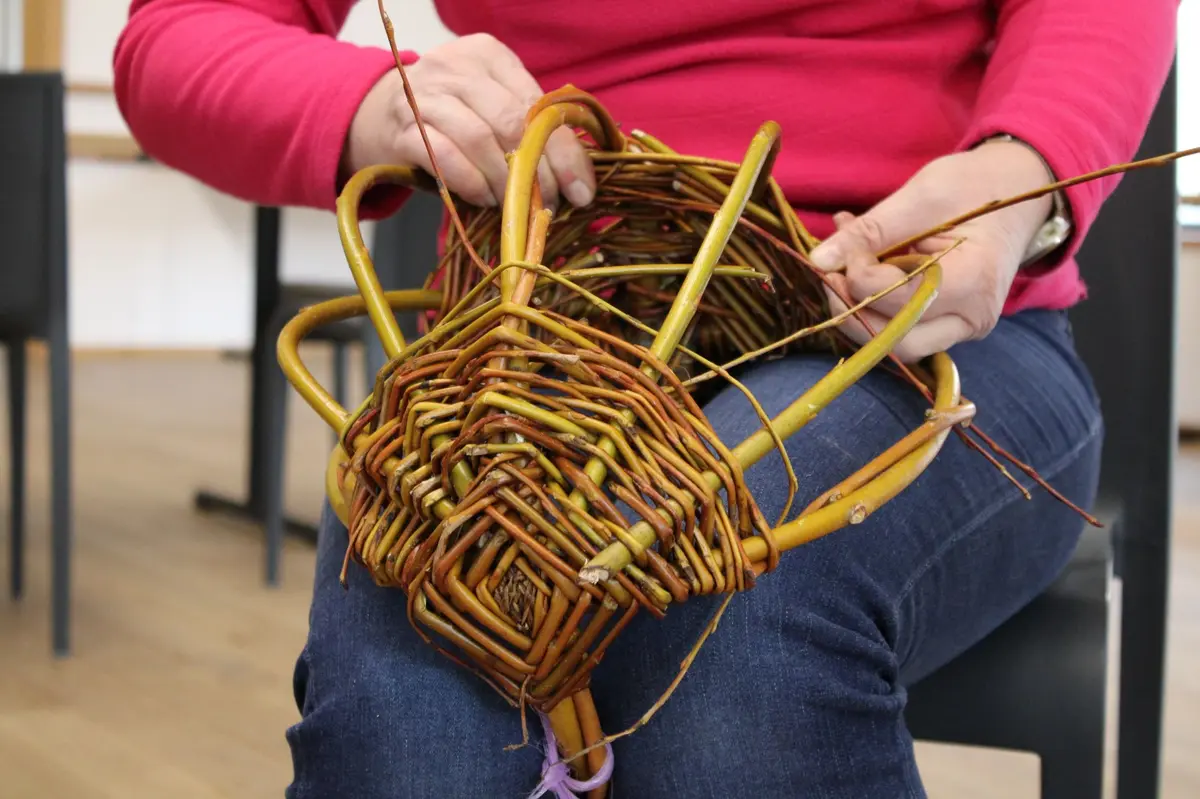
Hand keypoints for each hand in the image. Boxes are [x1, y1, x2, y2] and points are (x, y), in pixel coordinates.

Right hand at [342, 33, 595, 209]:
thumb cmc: (449, 117)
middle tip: (547, 203)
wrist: (375, 115)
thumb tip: (579, 179)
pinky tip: (483, 198)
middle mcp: (455, 67)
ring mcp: (425, 95)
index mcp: (488, 56)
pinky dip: (471, 183)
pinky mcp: (402, 129)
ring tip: (514, 204)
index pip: (537, 104)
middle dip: (537, 171)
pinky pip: (444, 157)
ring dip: (503, 181)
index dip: (564, 151)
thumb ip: (529, 129)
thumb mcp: (491, 108)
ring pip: (479, 139)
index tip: (581, 190)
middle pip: (511, 121)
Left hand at [808, 139, 1058, 361]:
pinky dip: (873, 309)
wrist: (1016, 193)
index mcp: (975, 282)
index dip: (861, 280)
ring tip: (845, 274)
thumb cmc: (973, 187)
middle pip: (897, 342)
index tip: (848, 248)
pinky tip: (862, 275)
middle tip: (833, 275)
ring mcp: (961, 328)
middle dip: (853, 312)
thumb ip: (869, 231)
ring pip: (895, 346)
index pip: (902, 301)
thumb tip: (818, 261)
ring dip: (859, 315)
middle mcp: (973, 318)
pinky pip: (900, 331)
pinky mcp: (947, 327)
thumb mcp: (920, 196)